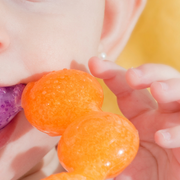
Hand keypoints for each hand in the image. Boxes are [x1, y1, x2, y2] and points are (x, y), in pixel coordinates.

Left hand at [89, 57, 179, 179]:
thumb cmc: (137, 178)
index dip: (112, 71)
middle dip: (150, 72)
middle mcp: (164, 117)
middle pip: (164, 79)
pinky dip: (179, 132)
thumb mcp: (112, 165)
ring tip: (157, 90)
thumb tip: (65, 163)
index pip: (127, 85)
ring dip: (173, 88)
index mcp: (142, 115)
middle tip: (132, 75)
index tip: (93, 64)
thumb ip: (93, 158)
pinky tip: (163, 137)